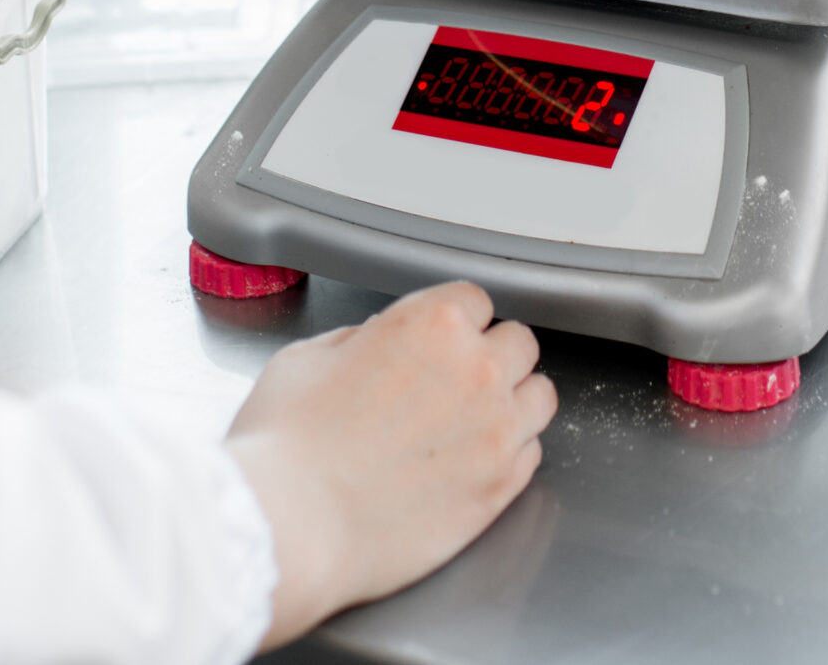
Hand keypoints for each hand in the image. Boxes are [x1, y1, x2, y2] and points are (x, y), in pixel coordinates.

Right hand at [225, 282, 556, 647]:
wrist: (292, 527)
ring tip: (475, 420)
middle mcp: (477, 370)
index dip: (454, 320)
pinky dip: (510, 452)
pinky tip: (472, 461)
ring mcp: (497, 431)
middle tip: (456, 380)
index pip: (476, 300)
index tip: (441, 338)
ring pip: (540, 396)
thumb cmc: (287, 446)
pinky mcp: (500, 487)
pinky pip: (531, 453)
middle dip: (491, 355)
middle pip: (519, 344)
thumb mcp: (306, 359)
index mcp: (431, 324)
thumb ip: (358, 340)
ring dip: (514, 401)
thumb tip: (378, 341)